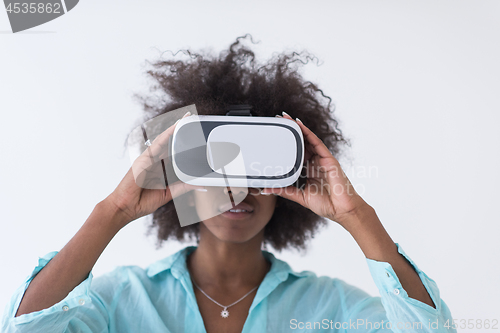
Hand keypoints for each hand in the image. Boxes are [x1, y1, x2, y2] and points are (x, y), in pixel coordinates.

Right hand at [105, 111, 200, 225]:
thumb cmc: (142, 202)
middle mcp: (153, 160)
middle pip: (168, 141)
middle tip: (191, 117)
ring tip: (185, 118)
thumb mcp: (168, 194)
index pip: (172, 150)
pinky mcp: (142, 159)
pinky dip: (165, 136)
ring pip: (163, 139)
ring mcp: (147, 158)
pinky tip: (173, 129)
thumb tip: (199, 185)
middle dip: (179, 129)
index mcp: (159, 167)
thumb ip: (182, 187)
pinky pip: (156, 145)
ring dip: (173, 128)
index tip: (193, 132)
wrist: (126, 208)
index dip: (181, 140)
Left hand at [262, 112, 367, 224]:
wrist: (342, 211)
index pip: (297, 153)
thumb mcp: (300, 196)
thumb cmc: (326, 204)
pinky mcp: (329, 159)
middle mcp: (316, 163)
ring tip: (287, 118)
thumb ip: (284, 191)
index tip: (276, 134)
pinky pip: (317, 143)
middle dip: (291, 131)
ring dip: (298, 128)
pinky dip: (308, 133)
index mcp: (310, 170)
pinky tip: (300, 125)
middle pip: (302, 143)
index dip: (287, 143)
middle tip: (279, 119)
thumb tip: (267, 189)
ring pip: (308, 140)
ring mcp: (323, 160)